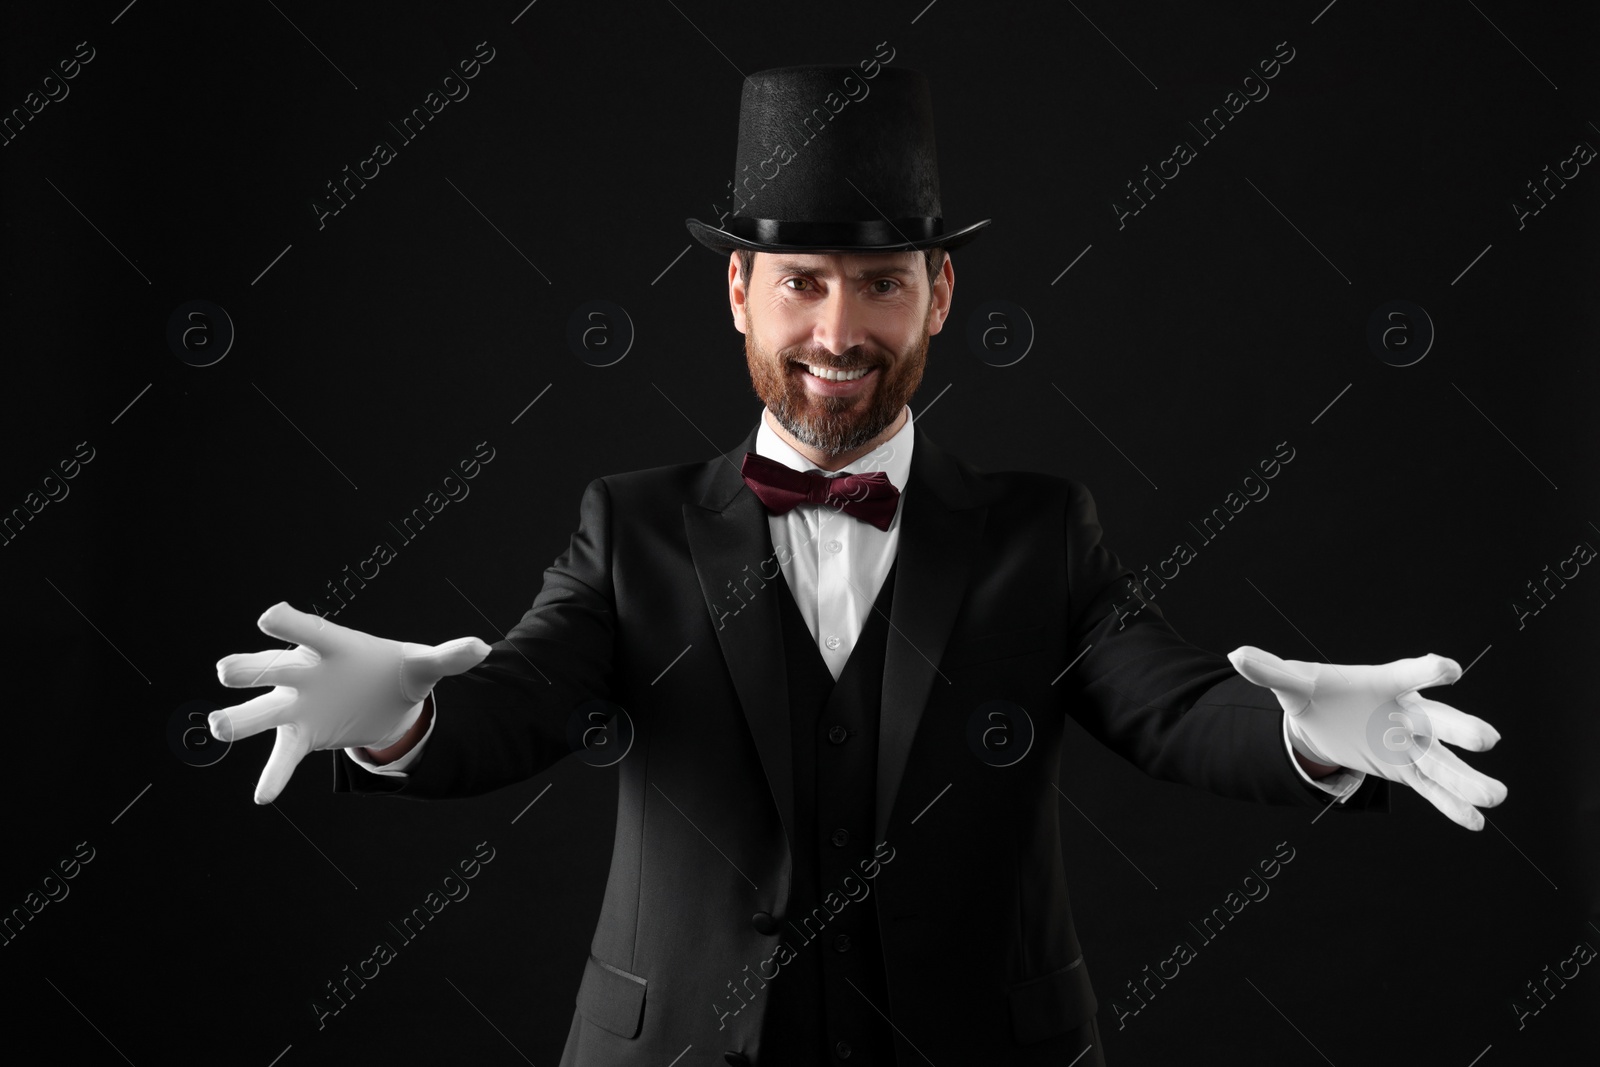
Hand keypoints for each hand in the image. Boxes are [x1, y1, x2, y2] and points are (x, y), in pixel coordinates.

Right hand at [211, 602, 489, 804]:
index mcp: (332, 646)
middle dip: (251, 669)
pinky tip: (264, 796)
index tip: (269, 615)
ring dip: (240, 719)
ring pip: (263, 711)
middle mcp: (305, 673)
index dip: (289, 623)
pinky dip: (275, 775)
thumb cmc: (395, 672)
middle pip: (272, 667)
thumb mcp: (423, 666)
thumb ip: (447, 657)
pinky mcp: (300, 736)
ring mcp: (297, 705)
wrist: (384, 701)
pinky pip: (282, 756)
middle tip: (227, 670)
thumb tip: (482, 648)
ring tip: (220, 727)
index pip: (308, 629)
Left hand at [1227, 645, 1507, 829]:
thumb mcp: (1293, 683)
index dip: (1428, 670)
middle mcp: (1407, 713)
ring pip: (1442, 762)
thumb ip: (1269, 670)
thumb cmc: (1318, 692)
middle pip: (1439, 721)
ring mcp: (1410, 745)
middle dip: (1460, 729)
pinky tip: (1475, 821)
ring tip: (1495, 797)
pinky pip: (1431, 788)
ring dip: (1467, 779)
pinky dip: (1451, 805)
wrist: (1325, 718)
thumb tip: (1235, 655)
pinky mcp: (1405, 769)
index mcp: (1384, 683)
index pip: (1408, 673)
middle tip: (1486, 739)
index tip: (1448, 669)